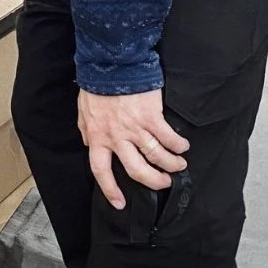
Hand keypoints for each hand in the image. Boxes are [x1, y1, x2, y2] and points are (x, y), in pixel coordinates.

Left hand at [77, 88, 188, 208]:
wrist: (111, 64)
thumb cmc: (97, 86)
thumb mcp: (84, 111)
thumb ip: (88, 130)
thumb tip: (91, 144)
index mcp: (98, 136)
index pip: (101, 170)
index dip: (110, 189)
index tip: (119, 203)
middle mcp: (117, 137)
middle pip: (136, 170)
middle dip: (153, 181)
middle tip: (164, 182)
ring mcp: (135, 128)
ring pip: (156, 156)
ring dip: (171, 164)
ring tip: (179, 164)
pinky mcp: (152, 116)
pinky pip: (169, 138)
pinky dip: (178, 145)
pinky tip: (183, 146)